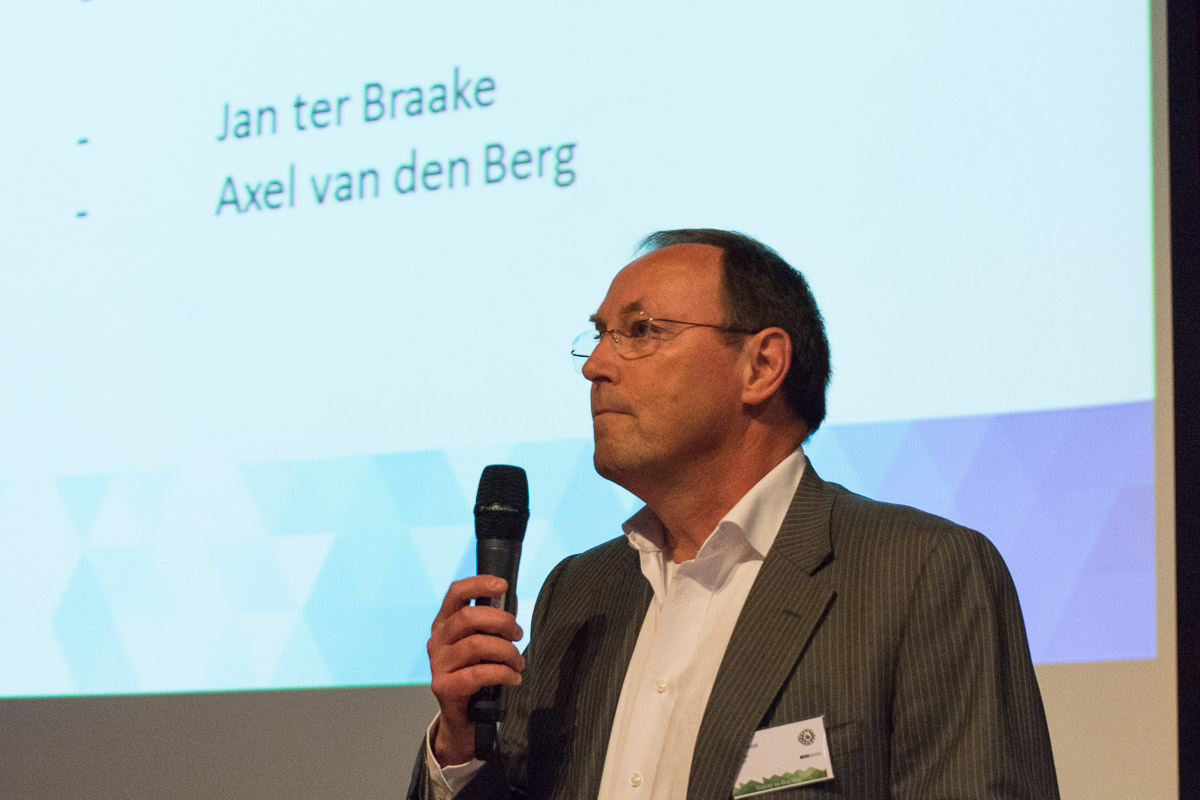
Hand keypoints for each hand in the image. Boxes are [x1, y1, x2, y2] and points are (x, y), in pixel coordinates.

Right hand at [428, 575, 524, 765]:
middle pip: (467, 617)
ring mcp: (437, 663)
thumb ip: (495, 623)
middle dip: (501, 621)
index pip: (455, 593)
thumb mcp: (485, 644)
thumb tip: (512, 600)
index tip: (503, 585)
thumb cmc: (477, 673)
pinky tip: (513, 678)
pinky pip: (477, 674)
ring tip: (518, 662)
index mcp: (445, 623)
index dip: (479, 584)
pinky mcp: (443, 686)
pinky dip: (502, 674)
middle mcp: (437, 639)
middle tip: (518, 633)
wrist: (464, 717)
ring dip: (506, 652)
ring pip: (475, 645)